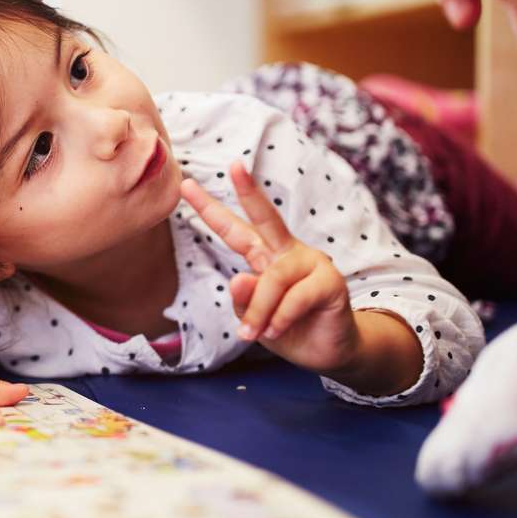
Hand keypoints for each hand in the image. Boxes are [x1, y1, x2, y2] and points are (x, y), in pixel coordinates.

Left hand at [181, 164, 358, 373]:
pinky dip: (280, 318)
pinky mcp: (331, 281)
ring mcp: (311, 263)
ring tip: (250, 334)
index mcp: (265, 256)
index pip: (235, 229)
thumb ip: (243, 300)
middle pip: (266, 217)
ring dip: (259, 310)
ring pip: (273, 279)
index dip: (210, 209)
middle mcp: (287, 252)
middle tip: (233, 166)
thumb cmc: (288, 329)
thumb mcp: (254, 319)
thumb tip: (239, 278)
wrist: (327, 352)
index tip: (186, 185)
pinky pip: (295, 298)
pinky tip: (276, 331)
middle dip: (249, 190)